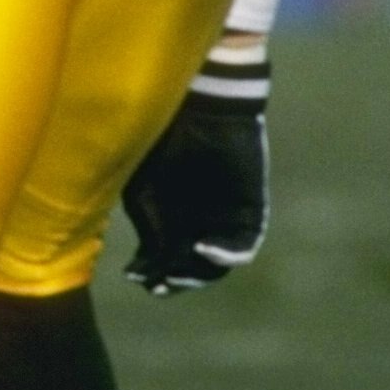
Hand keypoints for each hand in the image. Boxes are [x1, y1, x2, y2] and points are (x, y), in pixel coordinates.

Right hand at [122, 58, 268, 295]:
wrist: (202, 106)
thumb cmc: (162, 141)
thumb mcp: (143, 190)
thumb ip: (149, 229)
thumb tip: (149, 267)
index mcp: (173, 217)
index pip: (167, 259)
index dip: (154, 275)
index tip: (139, 278)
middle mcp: (200, 222)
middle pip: (193, 268)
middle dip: (176, 279)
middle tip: (161, 284)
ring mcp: (226, 219)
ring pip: (217, 264)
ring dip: (199, 273)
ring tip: (179, 271)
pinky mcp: (250, 211)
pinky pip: (245, 244)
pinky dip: (226, 254)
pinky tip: (203, 248)